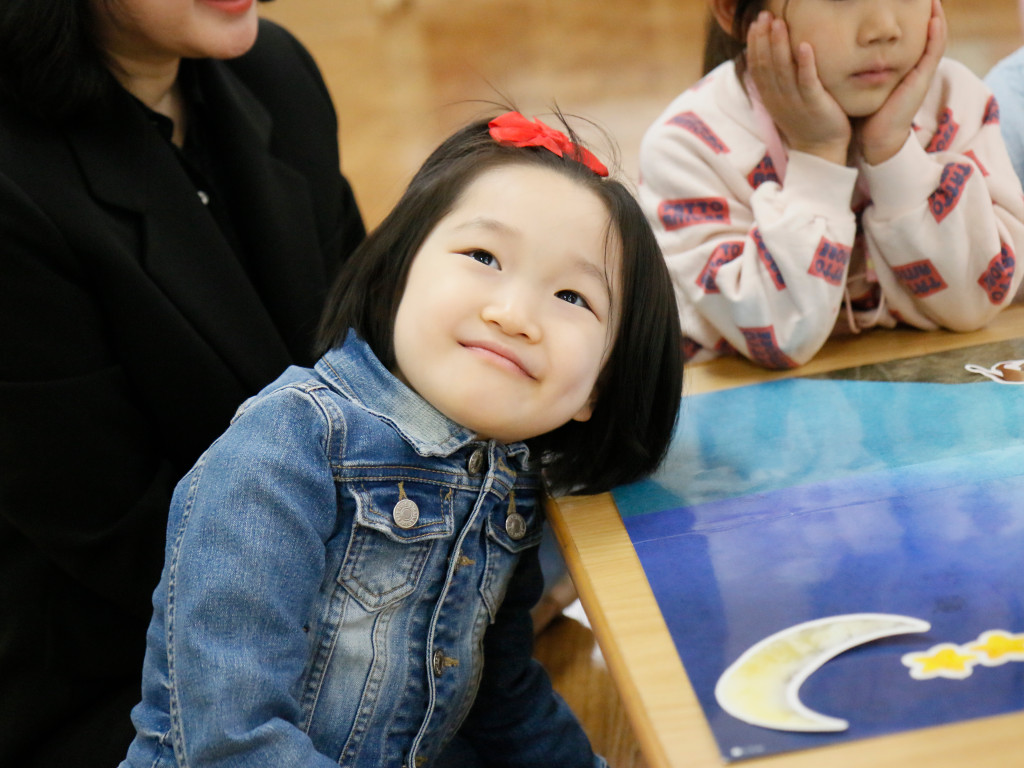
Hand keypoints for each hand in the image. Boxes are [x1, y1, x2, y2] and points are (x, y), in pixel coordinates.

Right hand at [746, 10, 851, 164]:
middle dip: (764, 38)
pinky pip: (807, 81)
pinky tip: (805, 45)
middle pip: (766, 64)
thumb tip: (771, 57)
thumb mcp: (785, 101)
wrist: (820, 150)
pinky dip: (806, 63)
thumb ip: (777, 81)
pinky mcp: (814, 103)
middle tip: (764, 16)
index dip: (755, 43)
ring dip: (780, 45)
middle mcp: (778, 97)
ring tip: (779, 23)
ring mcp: (795, 101)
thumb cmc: (806, 121)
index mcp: (769, 96)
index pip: (756, 65)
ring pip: (783, 70)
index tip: (756, 23)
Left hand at [855, 0, 946, 164]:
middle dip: (927, 13)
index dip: (911, 19)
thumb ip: (859, 68)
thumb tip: (841, 50)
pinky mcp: (922, 80)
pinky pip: (934, 53)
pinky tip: (933, 19)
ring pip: (935, 38)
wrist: (876, 138)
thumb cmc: (867, 113)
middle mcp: (915, 67)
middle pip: (926, 33)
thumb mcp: (863, 83)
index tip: (903, 0)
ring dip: (937, 17)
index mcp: (902, 67)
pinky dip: (936, 35)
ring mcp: (921, 73)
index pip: (910, 36)